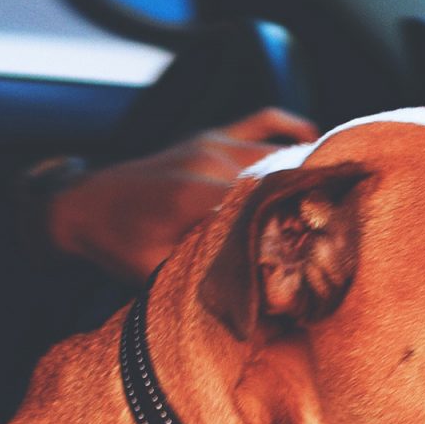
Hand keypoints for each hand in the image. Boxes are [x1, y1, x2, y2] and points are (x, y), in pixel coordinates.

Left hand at [47, 107, 317, 282]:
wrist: (78, 205)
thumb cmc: (115, 244)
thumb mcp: (156, 272)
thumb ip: (203, 278)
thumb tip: (253, 304)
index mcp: (196, 196)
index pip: (264, 204)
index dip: (300, 221)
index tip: (330, 239)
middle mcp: (208, 161)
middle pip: (278, 175)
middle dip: (310, 196)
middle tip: (346, 217)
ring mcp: (210, 143)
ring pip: (275, 150)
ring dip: (305, 167)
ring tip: (338, 188)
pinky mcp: (208, 135)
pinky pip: (259, 120)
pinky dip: (288, 125)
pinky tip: (312, 136)